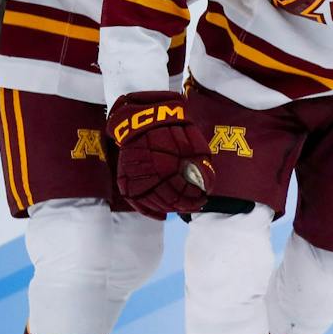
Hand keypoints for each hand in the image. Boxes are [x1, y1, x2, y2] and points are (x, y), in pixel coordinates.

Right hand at [106, 91, 213, 218]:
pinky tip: (162, 215)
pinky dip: (150, 211)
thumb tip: (206, 186)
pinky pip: (136, 202)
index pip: (182, 192)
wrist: (142, 118)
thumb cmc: (172, 128)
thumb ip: (200, 164)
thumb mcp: (192, 142)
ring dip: (170, 208)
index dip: (194, 199)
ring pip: (153, 203)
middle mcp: (149, 172)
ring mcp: (135, 176)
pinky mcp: (125, 178)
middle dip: (184, 205)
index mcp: (166, 163)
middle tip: (195, 204)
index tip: (203, 199)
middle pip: (169, 199)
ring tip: (182, 208)